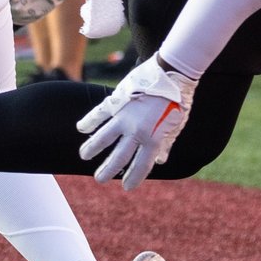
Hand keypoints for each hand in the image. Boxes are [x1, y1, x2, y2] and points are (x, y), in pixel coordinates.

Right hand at [76, 56, 197, 189]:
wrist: (172, 74)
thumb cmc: (178, 101)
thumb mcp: (176, 126)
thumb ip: (165, 144)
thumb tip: (159, 161)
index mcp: (154, 139)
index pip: (141, 165)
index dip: (133, 178)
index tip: (126, 187)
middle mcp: (137, 131)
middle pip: (119, 156)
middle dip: (108, 170)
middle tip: (99, 179)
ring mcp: (125, 116)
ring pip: (104, 137)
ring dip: (93, 148)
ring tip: (84, 157)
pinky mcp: (118, 101)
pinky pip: (100, 113)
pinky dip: (90, 120)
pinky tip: (82, 128)